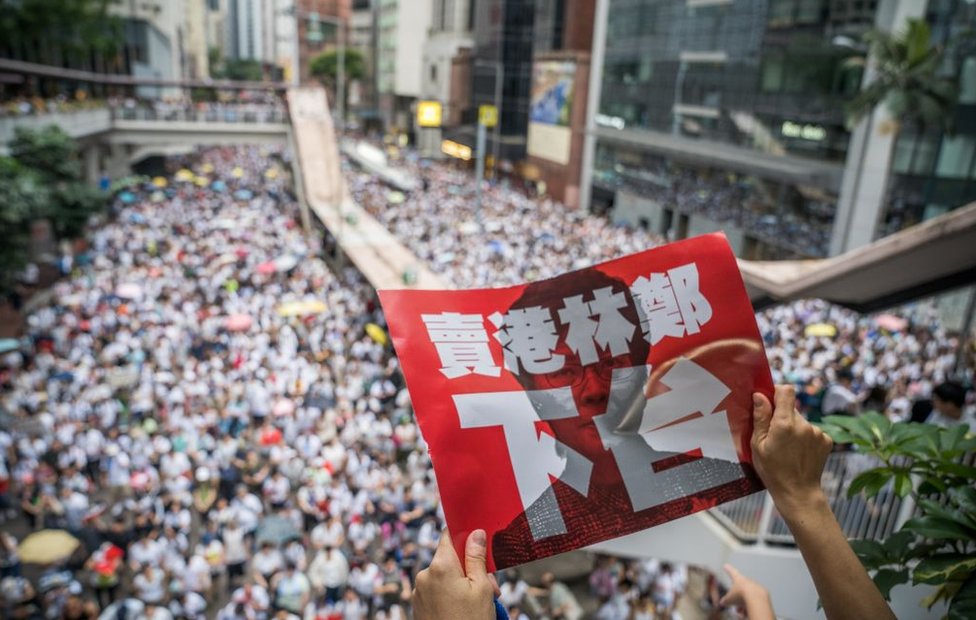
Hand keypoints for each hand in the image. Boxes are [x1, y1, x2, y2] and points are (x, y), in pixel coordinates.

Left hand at [412, 529, 495, 619]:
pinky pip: (436, 591)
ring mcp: (419, 592)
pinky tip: (463, 608)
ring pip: (444, 576)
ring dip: (461, 583)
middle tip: (489, 586)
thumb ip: (477, 558)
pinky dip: (450, 595)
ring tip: (478, 602)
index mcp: (440, 566)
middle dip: (470, 568)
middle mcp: (424, 575)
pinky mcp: (418, 605)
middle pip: (450, 559)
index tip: (479, 545)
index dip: (465, 536)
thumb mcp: (482, 588)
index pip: (449, 535)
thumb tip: (476, 533)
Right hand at [720, 564, 772, 619]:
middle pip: (740, 587)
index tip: (726, 566)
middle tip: (735, 604)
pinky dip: (751, 604)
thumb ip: (725, 600)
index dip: (728, 569)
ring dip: (744, 602)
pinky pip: (755, 599)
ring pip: (748, 595)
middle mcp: (747, 580)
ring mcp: (756, 586)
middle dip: (737, 596)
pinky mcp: (763, 593)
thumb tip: (722, 602)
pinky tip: (748, 611)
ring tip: (742, 611)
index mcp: (738, 578)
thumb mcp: (729, 599)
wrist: (756, 599)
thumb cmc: (742, 596)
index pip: (732, 572)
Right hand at [752, 385, 832, 517]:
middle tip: (775, 435)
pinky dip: (805, 437)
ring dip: (794, 428)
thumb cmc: (773, 471)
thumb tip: (759, 395)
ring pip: (801, 420)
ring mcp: (817, 432)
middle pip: (792, 408)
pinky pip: (812, 430)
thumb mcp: (758, 445)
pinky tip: (799, 452)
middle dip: (782, 416)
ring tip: (787, 448)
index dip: (777, 393)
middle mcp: (804, 424)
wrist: (798, 492)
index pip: (786, 391)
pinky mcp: (826, 440)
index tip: (770, 402)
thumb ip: (760, 418)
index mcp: (785, 423)